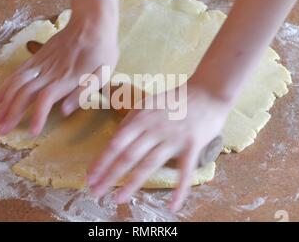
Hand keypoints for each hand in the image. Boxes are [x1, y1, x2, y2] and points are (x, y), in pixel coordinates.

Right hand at [0, 10, 118, 135]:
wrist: (91, 22)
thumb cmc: (101, 50)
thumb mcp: (102, 73)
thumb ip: (83, 92)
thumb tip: (65, 111)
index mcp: (67, 79)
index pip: (46, 100)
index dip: (37, 116)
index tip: (31, 132)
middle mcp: (50, 73)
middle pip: (25, 94)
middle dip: (12, 114)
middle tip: (2, 131)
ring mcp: (41, 64)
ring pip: (17, 83)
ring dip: (5, 102)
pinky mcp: (37, 58)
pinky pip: (17, 73)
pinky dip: (5, 86)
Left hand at [87, 79, 232, 211]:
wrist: (208, 92)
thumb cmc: (176, 99)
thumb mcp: (148, 103)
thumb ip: (133, 121)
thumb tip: (115, 139)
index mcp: (141, 117)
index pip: (116, 142)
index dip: (102, 160)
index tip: (90, 176)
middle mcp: (154, 128)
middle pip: (127, 155)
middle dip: (109, 175)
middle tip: (96, 191)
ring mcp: (173, 138)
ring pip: (148, 164)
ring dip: (131, 183)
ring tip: (117, 198)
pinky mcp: (192, 146)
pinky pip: (184, 172)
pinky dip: (179, 190)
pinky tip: (172, 206)